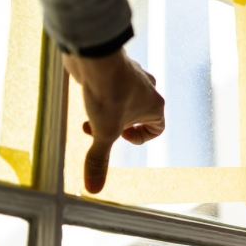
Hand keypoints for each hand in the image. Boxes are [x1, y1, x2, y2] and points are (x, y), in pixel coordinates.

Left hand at [63, 49, 164, 192]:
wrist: (95, 56)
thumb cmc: (107, 94)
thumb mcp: (102, 133)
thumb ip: (99, 160)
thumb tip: (94, 190)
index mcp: (155, 106)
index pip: (157, 129)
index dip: (138, 138)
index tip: (118, 135)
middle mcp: (149, 90)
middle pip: (139, 115)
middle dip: (116, 125)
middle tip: (98, 127)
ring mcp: (134, 76)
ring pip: (126, 99)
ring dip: (109, 110)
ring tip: (91, 112)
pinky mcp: (117, 66)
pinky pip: (114, 84)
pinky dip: (103, 92)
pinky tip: (88, 93)